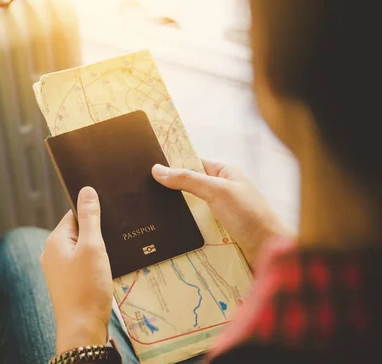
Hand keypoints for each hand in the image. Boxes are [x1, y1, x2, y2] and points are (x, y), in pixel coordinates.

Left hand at [41, 187, 112, 353]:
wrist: (83, 329)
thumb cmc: (87, 287)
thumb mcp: (92, 247)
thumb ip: (90, 217)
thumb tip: (86, 190)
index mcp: (55, 240)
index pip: (73, 213)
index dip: (92, 211)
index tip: (111, 212)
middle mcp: (52, 253)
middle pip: (78, 230)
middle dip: (97, 231)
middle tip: (115, 235)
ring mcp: (59, 269)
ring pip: (81, 248)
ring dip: (97, 249)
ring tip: (113, 253)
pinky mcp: (68, 282)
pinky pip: (82, 263)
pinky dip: (95, 262)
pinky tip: (107, 268)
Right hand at [152, 159, 293, 267]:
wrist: (269, 250)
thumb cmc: (249, 215)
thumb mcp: (216, 191)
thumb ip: (187, 180)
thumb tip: (157, 170)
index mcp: (224, 172)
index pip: (192, 162)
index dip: (173, 164)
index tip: (148, 167)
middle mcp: (221, 189)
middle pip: (189, 186)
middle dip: (171, 190)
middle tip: (143, 192)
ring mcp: (218, 210)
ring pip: (190, 206)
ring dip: (176, 211)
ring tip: (149, 212)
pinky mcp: (216, 230)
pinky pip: (194, 223)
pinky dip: (183, 225)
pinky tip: (166, 228)